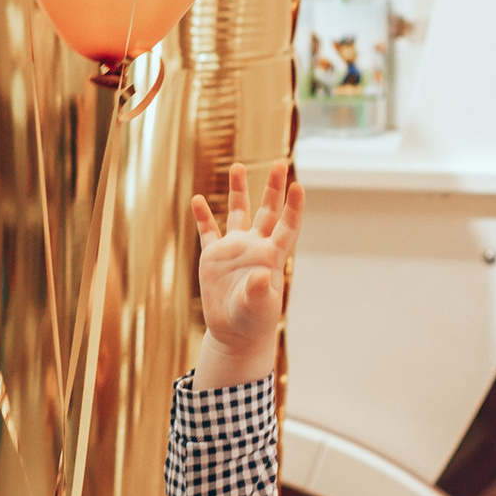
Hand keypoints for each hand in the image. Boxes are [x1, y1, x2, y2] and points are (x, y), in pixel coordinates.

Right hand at [191, 160, 300, 384]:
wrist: (234, 332)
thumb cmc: (253, 321)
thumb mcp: (259, 308)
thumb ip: (260, 292)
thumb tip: (260, 275)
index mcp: (271, 256)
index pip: (287, 226)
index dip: (294, 207)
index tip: (298, 186)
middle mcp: (255, 246)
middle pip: (268, 210)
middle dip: (273, 187)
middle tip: (279, 163)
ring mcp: (234, 249)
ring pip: (238, 212)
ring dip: (238, 190)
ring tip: (237, 165)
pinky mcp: (213, 256)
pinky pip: (208, 231)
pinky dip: (203, 216)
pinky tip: (198, 200)